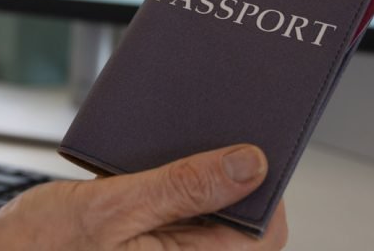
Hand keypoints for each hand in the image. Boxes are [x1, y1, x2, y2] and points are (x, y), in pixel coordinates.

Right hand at [0, 144, 286, 249]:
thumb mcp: (110, 208)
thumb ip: (183, 187)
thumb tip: (252, 164)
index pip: (263, 236)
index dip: (261, 189)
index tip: (243, 144)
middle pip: (234, 227)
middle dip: (219, 180)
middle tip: (195, 137)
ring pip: (202, 224)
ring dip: (187, 186)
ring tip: (156, 155)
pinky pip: (170, 227)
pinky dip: (162, 198)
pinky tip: (136, 175)